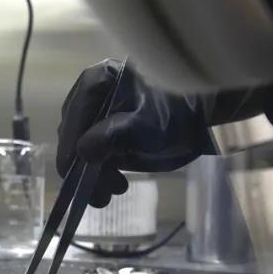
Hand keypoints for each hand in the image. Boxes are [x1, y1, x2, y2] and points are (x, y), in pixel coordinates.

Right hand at [56, 59, 215, 206]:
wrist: (201, 118)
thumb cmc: (178, 112)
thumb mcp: (150, 124)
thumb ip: (117, 134)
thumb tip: (83, 151)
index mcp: (97, 81)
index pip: (75, 117)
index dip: (71, 148)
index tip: (73, 177)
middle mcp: (90, 96)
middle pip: (75, 134)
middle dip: (85, 166)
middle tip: (104, 192)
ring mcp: (97, 115)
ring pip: (82, 149)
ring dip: (93, 174)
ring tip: (116, 190)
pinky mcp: (105, 132)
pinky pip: (94, 155)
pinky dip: (101, 173)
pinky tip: (116, 185)